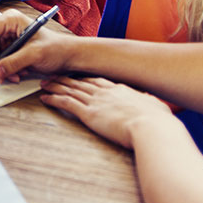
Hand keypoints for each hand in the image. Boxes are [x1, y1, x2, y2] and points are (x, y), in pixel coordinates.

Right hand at [0, 10, 78, 82]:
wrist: (68, 57)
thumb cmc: (57, 48)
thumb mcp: (35, 54)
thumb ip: (14, 62)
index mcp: (11, 20)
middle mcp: (6, 29)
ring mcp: (7, 40)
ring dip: (0, 69)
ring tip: (14, 75)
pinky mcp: (9, 52)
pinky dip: (5, 71)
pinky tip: (17, 74)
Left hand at [39, 76, 174, 149]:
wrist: (152, 127)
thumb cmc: (158, 122)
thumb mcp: (156, 107)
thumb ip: (151, 104)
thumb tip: (156, 104)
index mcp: (120, 90)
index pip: (98, 81)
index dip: (85, 78)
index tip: (78, 77)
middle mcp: (105, 92)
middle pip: (80, 82)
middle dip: (65, 79)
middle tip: (53, 76)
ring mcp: (96, 101)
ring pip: (69, 90)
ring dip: (55, 86)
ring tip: (44, 84)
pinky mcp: (88, 113)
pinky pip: (66, 103)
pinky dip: (53, 99)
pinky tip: (45, 98)